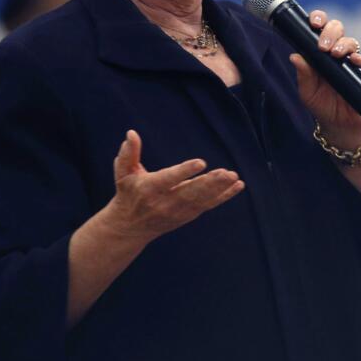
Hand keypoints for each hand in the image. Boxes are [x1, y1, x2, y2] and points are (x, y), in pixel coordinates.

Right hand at [101, 130, 243, 245]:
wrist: (130, 228)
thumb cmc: (127, 193)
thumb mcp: (122, 173)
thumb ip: (128, 153)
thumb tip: (131, 133)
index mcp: (149, 189)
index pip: (168, 180)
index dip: (184, 171)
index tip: (200, 162)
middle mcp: (165, 203)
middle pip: (190, 193)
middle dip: (209, 183)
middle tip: (225, 173)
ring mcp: (178, 211)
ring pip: (202, 200)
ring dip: (219, 189)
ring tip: (234, 177)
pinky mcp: (188, 215)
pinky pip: (208, 205)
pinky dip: (224, 196)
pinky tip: (238, 186)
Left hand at [290, 10, 360, 150]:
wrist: (338, 125)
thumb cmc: (321, 105)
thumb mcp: (307, 92)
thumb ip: (303, 74)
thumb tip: (295, 56)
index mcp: (319, 52)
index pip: (319, 28)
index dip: (318, 19)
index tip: (313, 22)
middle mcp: (335, 53)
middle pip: (337, 28)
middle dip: (330, 31)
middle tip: (323, 46)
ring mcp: (350, 62)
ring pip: (351, 41)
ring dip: (343, 44)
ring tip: (335, 54)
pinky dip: (359, 58)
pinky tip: (353, 60)